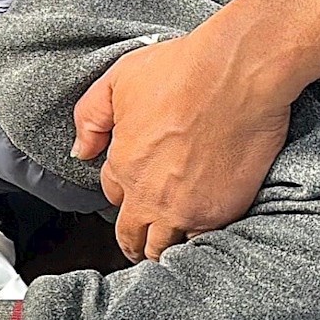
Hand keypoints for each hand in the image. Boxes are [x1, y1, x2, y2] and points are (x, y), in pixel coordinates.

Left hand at [73, 20, 293, 259]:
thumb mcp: (118, 81)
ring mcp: (188, 209)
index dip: (123, 190)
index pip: (113, 195)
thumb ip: (90, 118)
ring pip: (166, 248)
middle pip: (134, 237)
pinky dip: (198, 241)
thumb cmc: (183, 70)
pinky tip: (199, 235)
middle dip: (134, 239)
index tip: (134, 187)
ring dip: (163, 246)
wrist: (239, 73)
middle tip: (140, 241)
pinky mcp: (224, 211)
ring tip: (167, 246)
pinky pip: (204, 242)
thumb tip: (80, 151)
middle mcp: (151, 196)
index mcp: (124, 165)